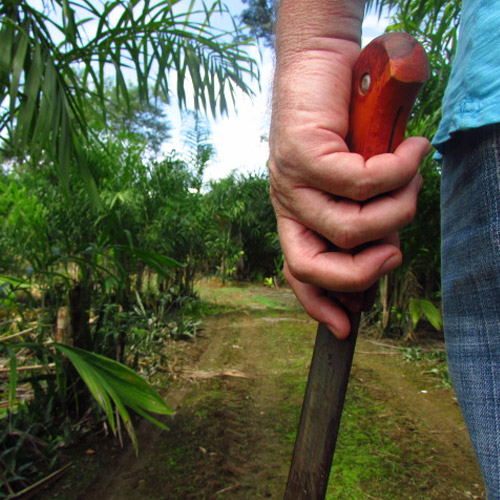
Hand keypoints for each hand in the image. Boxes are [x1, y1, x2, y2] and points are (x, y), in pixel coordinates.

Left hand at [270, 39, 429, 338]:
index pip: (297, 273)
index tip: (345, 329)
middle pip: (312, 267)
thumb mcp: (358, 181)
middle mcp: (287, 203)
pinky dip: (399, 169)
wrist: (323, 65)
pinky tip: (412, 147)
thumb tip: (383, 253)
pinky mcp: (302, 152)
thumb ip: (367, 215)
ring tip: (410, 177)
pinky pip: (361, 182)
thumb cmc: (347, 124)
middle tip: (394, 252)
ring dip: (397, 210)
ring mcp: (290, 180)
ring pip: (349, 226)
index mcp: (296, 215)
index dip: (319, 305)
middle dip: (362, 273)